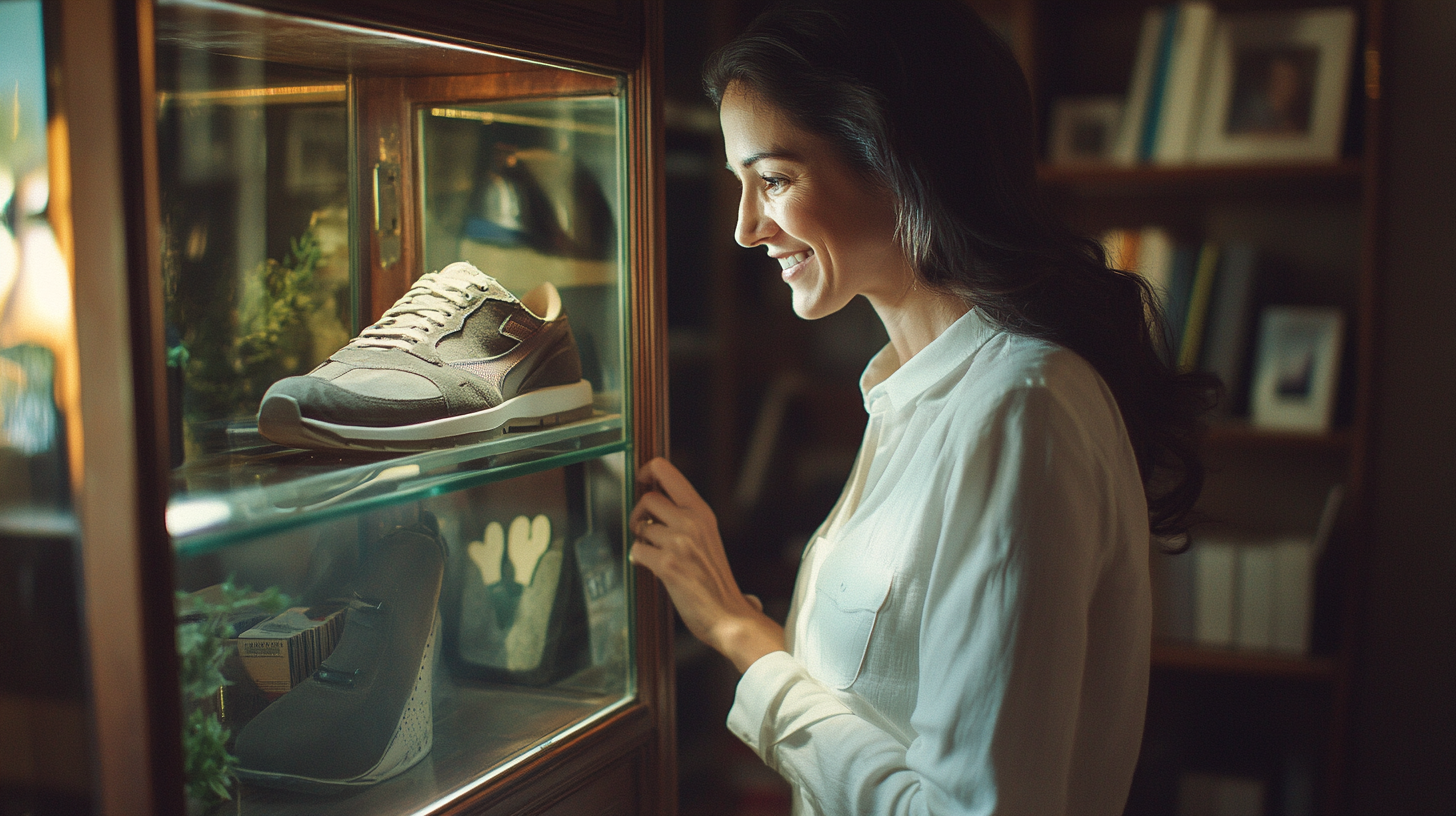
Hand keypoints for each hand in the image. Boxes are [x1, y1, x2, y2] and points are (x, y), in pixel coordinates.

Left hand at [630, 457, 784, 671]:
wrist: (729, 615)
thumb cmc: (715, 579)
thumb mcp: (707, 537)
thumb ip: (686, 517)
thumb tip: (653, 497)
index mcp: (702, 512)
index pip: (665, 470)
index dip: (647, 471)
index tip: (642, 480)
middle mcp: (691, 522)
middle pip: (647, 498)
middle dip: (639, 515)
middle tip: (644, 531)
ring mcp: (679, 542)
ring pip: (640, 527)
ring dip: (641, 540)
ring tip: (653, 553)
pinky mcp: (667, 564)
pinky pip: (636, 551)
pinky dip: (638, 560)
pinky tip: (650, 568)